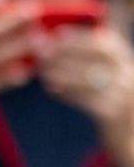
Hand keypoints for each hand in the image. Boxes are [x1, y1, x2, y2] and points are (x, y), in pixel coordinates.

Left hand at [40, 25, 133, 166]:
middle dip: (66, 53)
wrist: (129, 133)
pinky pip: (87, 101)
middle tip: (41, 53)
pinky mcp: (115, 114)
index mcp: (126, 60)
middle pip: (97, 58)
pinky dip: (67, 93)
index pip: (106, 42)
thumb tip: (42, 38)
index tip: (56, 33)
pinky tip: (51, 90)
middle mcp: (129, 75)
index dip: (80, 36)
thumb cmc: (108, 95)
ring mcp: (125, 95)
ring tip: (43, 73)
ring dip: (62, 74)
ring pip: (90, 79)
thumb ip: (83, 55)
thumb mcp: (105, 72)